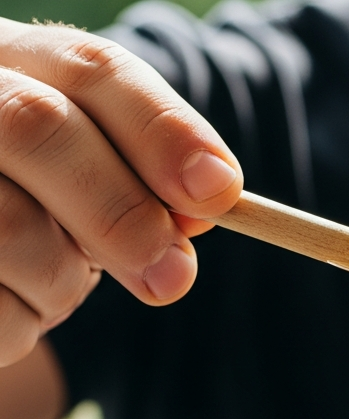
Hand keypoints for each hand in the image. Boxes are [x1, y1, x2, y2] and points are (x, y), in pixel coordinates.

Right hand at [0, 17, 242, 365]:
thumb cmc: (44, 207)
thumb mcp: (99, 179)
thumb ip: (150, 177)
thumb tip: (208, 199)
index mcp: (11, 61)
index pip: (91, 70)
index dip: (162, 131)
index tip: (220, 194)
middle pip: (36, 127)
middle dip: (121, 213)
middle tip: (172, 278)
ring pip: (13, 228)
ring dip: (65, 281)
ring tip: (59, 277)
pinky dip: (24, 320)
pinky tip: (16, 300)